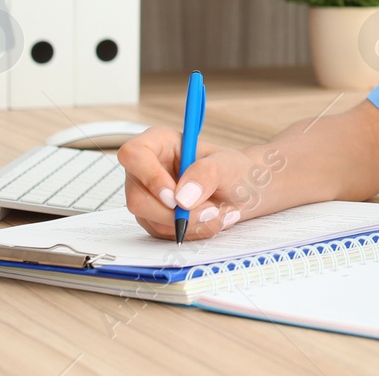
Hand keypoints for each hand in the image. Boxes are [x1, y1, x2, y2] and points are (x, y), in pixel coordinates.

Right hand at [117, 126, 274, 240]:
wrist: (244, 192)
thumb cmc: (234, 169)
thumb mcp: (227, 164)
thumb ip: (206, 173)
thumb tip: (182, 197)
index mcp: (159, 143)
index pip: (133, 155)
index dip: (149, 177)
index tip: (175, 197)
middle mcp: (147, 170)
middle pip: (137, 198)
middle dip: (175, 213)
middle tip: (210, 211)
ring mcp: (148, 197)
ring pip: (152, 221)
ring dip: (190, 224)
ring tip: (219, 212)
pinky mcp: (155, 220)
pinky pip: (164, 234)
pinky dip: (191, 232)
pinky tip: (211, 220)